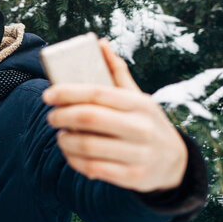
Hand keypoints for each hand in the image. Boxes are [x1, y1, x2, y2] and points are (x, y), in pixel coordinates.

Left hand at [42, 39, 187, 192]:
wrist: (174, 163)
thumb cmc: (146, 123)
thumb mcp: (138, 98)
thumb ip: (117, 73)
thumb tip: (100, 44)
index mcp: (139, 104)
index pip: (97, 93)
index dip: (68, 92)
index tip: (48, 94)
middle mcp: (141, 128)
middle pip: (89, 119)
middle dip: (62, 116)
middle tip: (51, 117)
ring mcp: (139, 154)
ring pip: (88, 147)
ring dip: (65, 140)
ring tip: (61, 136)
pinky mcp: (133, 177)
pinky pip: (93, 169)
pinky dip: (74, 160)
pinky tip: (70, 153)